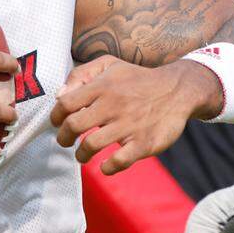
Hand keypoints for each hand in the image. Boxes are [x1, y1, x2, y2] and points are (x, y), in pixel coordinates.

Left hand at [51, 56, 219, 174]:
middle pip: (74, 126)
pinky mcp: (144, 143)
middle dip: (63, 138)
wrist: (178, 89)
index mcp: (102, 86)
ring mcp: (129, 125)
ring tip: (82, 155)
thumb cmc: (136, 79)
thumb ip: (81, 74)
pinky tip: (106, 165)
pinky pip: (119, 161)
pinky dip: (107, 168)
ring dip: (81, 155)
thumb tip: (59, 95)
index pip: (65, 103)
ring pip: (92, 145)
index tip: (57, 123)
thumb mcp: (109, 65)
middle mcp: (113, 105)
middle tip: (65, 141)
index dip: (55, 116)